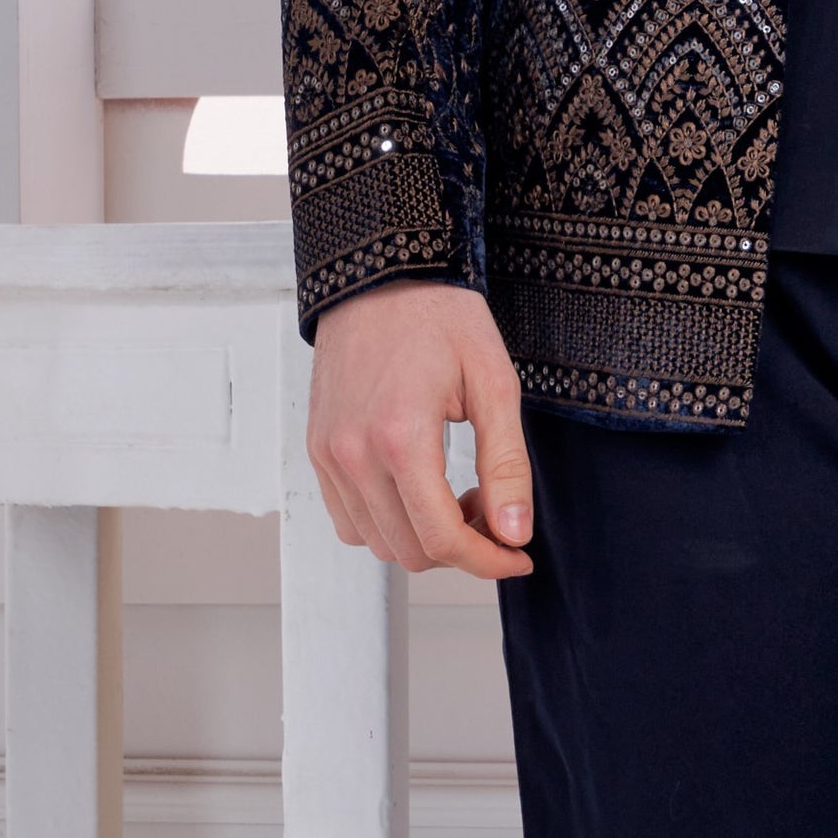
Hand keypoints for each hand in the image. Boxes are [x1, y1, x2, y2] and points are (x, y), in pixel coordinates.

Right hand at [307, 281, 535, 581]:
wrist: (380, 276)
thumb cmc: (441, 319)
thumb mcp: (493, 384)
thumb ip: (505, 465)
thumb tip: (514, 533)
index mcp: (400, 438)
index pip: (441, 539)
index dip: (488, 560)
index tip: (518, 555)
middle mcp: (353, 454)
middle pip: (410, 551)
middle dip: (462, 549)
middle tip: (492, 511)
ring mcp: (329, 454)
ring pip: (378, 543)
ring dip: (424, 539)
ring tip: (456, 494)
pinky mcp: (318, 450)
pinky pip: (349, 520)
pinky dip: (388, 524)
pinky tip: (418, 489)